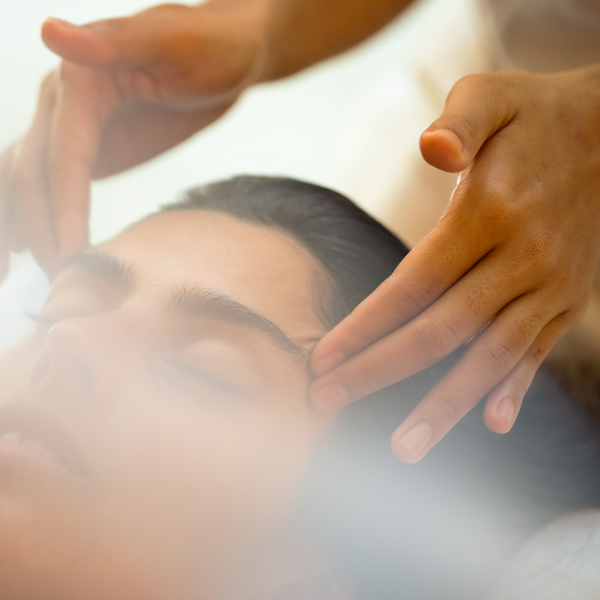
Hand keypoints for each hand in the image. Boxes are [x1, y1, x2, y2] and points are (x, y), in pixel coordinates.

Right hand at [0, 0, 268, 277]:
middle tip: (54, 281)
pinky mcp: (88, 143)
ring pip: (26, 178)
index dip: (61, 209)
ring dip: (16, 224)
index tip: (69, 256)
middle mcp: (63, 102)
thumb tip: (48, 30)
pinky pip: (52, 181)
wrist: (231, 51)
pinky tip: (33, 245)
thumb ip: (115, 40)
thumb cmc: (212, 42)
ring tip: (12, 272)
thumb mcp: (172, 38)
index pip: (59, 156)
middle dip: (37, 229)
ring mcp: (72, 124)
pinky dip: (38, 213)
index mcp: (79, 81)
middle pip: (31, 173)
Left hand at [309, 66, 599, 461]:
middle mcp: (521, 260)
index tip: (322, 358)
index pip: (414, 284)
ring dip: (444, 405)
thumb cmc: (534, 115)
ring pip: (488, 357)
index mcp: (488, 215)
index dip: (365, 325)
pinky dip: (513, 389)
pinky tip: (492, 424)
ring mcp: (549, 287)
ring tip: (403, 447)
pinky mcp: (567, 302)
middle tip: (326, 402)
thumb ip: (459, 120)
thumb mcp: (492, 94)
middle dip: (379, 371)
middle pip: (440, 331)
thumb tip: (431, 149)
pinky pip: (535, 353)